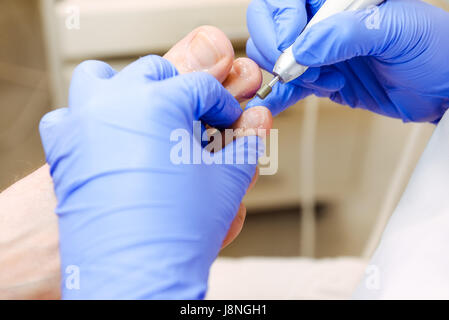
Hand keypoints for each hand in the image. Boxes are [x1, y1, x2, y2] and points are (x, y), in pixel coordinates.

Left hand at [39, 30, 268, 298]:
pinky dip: (90, 118)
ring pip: (100, 78)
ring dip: (125, 88)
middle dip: (178, 89)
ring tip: (147, 113)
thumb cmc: (176, 235)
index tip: (229, 118)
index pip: (202, 87)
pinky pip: (70, 115)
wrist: (133, 279)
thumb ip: (247, 143)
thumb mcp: (226, 182)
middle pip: (152, 72)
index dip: (223, 103)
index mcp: (159, 103)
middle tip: (193, 117)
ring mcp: (82, 123)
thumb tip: (258, 120)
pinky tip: (111, 139)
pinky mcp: (62, 149)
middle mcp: (115, 103)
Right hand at [246, 0, 448, 122]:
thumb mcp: (397, 30)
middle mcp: (323, 21)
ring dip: (288, 74)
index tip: (293, 45)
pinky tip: (273, 102)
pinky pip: (288, 86)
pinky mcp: (320, 79)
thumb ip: (347, 34)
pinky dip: (278, 95)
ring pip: (274, 56)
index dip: (282, 21)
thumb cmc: (433, 49)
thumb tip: (303, 48)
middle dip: (277, 48)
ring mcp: (319, 51)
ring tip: (323, 81)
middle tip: (298, 67)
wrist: (442, 90)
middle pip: (269, 24)